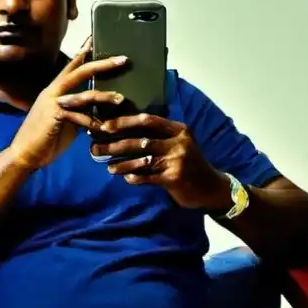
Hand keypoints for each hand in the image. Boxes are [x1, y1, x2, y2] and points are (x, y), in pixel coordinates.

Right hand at [6, 40, 126, 171]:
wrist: (25, 154)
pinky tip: (105, 129)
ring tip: (121, 98)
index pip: (73, 66)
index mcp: (56, 90)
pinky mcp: (55, 117)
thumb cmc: (46, 138)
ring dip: (104, 96)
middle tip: (123, 59)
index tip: (96, 38)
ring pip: (83, 94)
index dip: (85, 51)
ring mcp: (53, 103)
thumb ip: (79, 110)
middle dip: (102, 64)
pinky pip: (79, 117)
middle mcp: (54, 92)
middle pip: (80, 71)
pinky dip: (93, 124)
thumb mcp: (66, 120)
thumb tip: (96, 108)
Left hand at [89, 112, 230, 208]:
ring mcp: (176, 160)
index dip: (124, 122)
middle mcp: (178, 142)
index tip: (105, 126)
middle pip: (140, 140)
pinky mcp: (174, 178)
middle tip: (96, 147)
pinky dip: (135, 178)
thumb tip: (123, 131)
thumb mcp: (179, 144)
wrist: (211, 187)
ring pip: (141, 159)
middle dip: (115, 144)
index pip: (147, 120)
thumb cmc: (189, 163)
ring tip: (108, 166)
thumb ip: (158, 136)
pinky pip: (147, 177)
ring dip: (122, 164)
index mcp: (178, 129)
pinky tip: (126, 178)